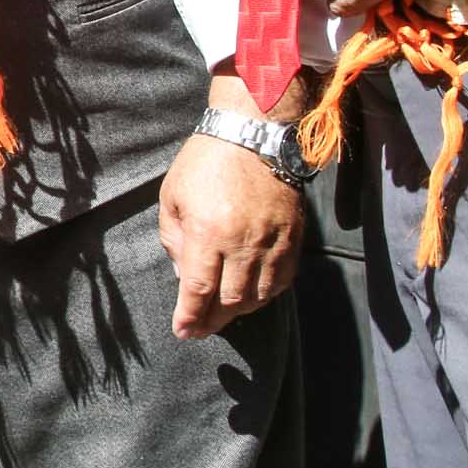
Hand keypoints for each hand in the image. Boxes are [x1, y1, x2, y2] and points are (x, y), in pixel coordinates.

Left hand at [158, 94, 304, 340]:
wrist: (254, 134)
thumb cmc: (204, 163)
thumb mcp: (172, 197)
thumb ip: (175, 240)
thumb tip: (185, 276)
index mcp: (209, 233)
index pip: (199, 291)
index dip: (191, 317)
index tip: (183, 332)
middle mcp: (244, 243)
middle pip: (231, 301)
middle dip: (213, 321)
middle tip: (200, 329)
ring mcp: (273, 242)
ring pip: (260, 295)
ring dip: (240, 311)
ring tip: (223, 315)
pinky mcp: (294, 237)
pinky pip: (284, 279)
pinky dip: (267, 294)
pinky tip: (252, 296)